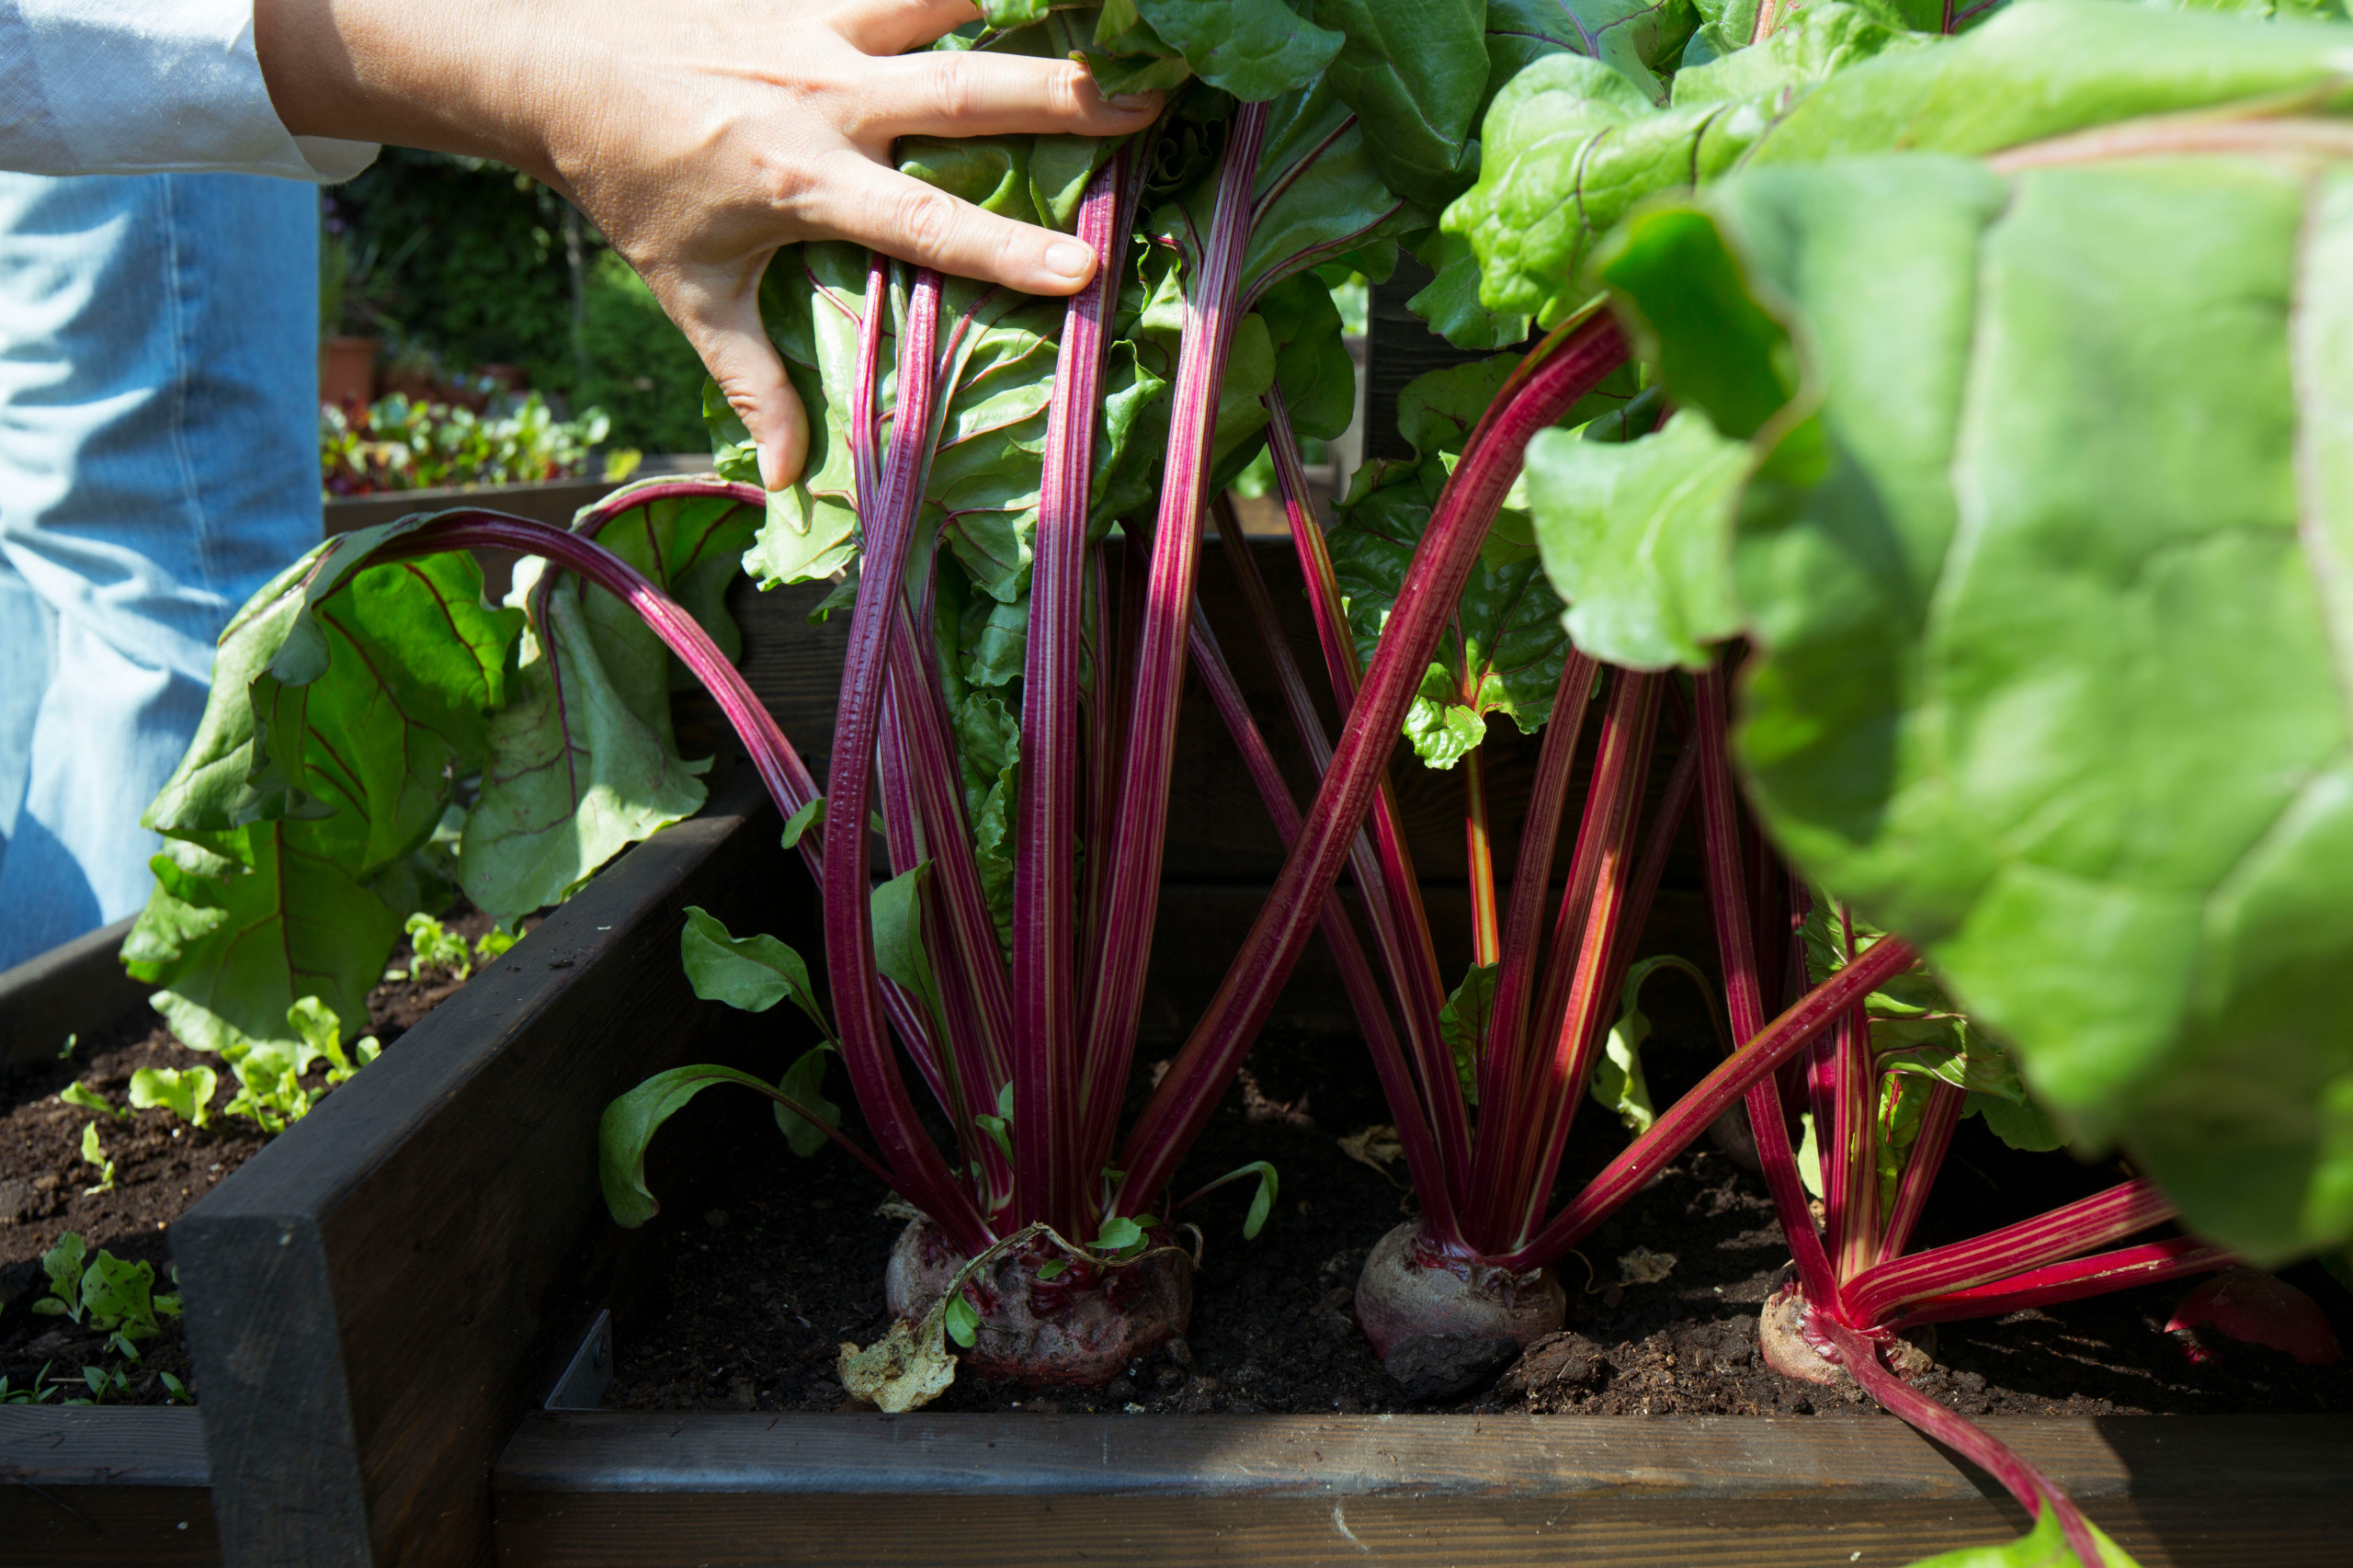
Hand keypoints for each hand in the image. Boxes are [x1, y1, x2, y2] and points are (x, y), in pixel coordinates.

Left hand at [256, 0, 1159, 486]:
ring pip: (942, 1)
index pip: (927, 224)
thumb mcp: (691, 291)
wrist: (550, 64)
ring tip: (1109, 14)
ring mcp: (818, 25)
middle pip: (967, 92)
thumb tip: (788, 480)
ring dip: (1024, 6)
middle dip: (1065, 96)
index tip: (1087, 270)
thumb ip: (751, 383)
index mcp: (807, 182)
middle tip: (1153, 98)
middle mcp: (827, 97)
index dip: (1008, 251)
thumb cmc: (629, 183)